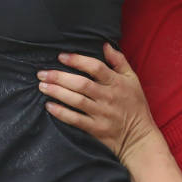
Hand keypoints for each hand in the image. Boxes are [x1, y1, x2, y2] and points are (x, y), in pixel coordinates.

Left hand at [37, 44, 160, 165]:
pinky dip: (62, 113)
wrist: (139, 137)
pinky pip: (76, 120)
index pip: (96, 67)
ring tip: (42, 86)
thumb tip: (105, 45)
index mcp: (117, 83)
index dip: (78, 61)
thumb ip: (119, 61)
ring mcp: (102, 114)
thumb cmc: (135, 105)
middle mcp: (108, 97)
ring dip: (57, 92)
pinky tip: (49, 106)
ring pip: (76, 101)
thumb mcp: (133, 79)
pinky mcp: (96, 129)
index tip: (61, 56)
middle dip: (60, 77)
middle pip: (81, 84)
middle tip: (42, 73)